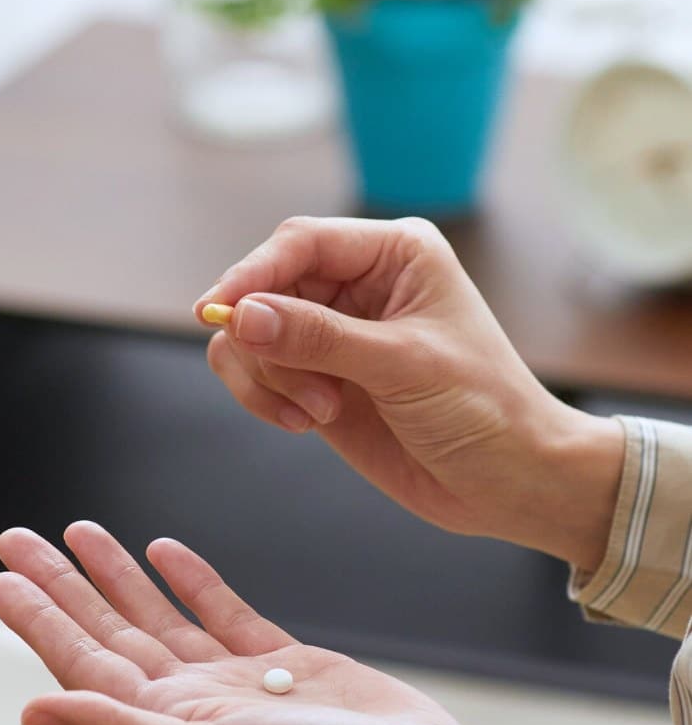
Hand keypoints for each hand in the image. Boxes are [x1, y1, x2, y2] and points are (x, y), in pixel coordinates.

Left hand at [0, 522, 493, 724]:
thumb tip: (30, 711)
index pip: (84, 661)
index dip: (41, 618)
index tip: (1, 575)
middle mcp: (191, 703)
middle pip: (110, 630)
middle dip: (65, 584)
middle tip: (19, 535)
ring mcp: (235, 682)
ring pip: (160, 615)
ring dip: (118, 575)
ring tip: (82, 530)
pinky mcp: (283, 663)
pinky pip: (223, 612)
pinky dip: (192, 580)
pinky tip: (164, 550)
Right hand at [196, 216, 623, 570]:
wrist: (509, 482)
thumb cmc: (483, 409)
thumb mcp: (402, 365)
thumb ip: (318, 337)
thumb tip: (240, 316)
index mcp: (394, 254)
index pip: (299, 242)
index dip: (252, 274)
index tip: (216, 312)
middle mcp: (359, 284)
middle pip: (264, 287)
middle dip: (265, 341)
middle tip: (305, 392)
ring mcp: (335, 333)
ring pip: (250, 333)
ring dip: (269, 377)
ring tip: (319, 412)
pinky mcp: (318, 378)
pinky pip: (257, 372)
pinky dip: (265, 398)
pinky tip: (308, 422)